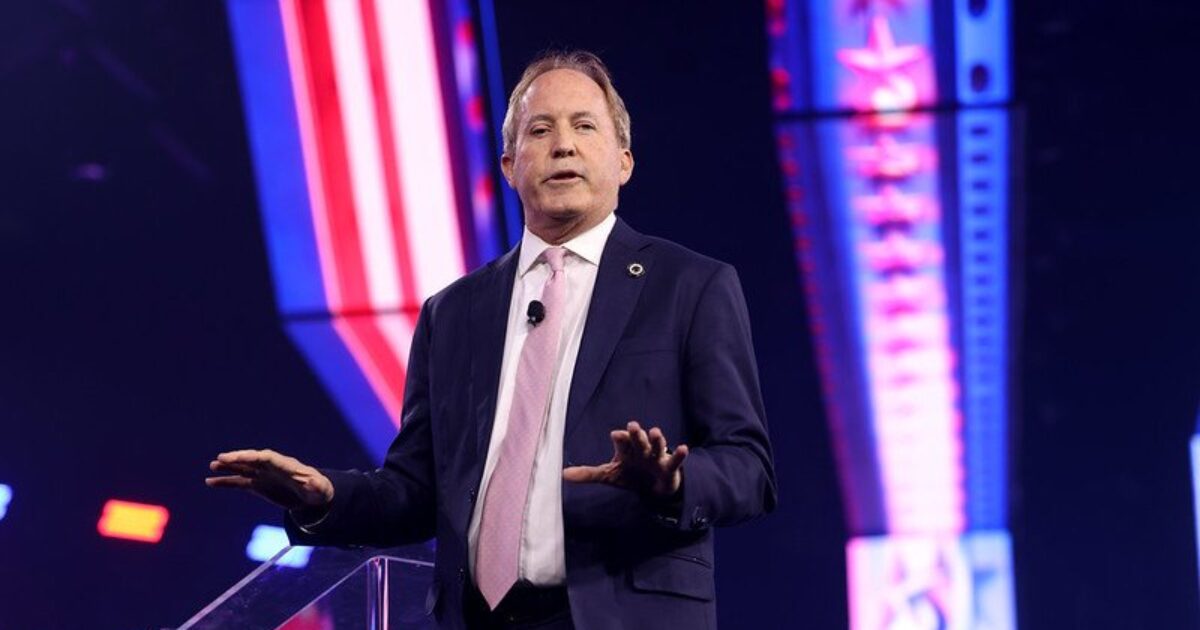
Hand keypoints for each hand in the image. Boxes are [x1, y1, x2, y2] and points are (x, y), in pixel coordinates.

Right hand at [205, 449, 333, 510]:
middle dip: (237, 459)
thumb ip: (316, 484)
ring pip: (242, 469)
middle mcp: (271, 467)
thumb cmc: (318, 489)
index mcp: (285, 465)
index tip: (239, 458)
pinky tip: (210, 482)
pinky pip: (238, 482)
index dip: (252, 457)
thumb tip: (314, 482)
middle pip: (252, 460)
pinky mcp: (257, 485)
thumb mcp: (320, 488)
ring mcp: (263, 475)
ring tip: (212, 466)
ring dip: (228, 467)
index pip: (266, 458)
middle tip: (220, 459)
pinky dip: (225, 482)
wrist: (312, 495)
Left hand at [562, 421, 687, 497]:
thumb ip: (588, 474)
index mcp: (626, 449)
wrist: (653, 486)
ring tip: (655, 431)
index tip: (616, 435)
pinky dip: (679, 454)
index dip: (620, 439)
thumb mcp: (608, 475)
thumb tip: (562, 475)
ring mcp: (656, 457)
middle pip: (638, 440)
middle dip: (635, 434)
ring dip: (656, 439)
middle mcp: (641, 449)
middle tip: (632, 426)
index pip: (622, 442)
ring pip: (656, 446)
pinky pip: (675, 460)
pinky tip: (684, 448)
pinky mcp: (669, 466)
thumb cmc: (629, 475)